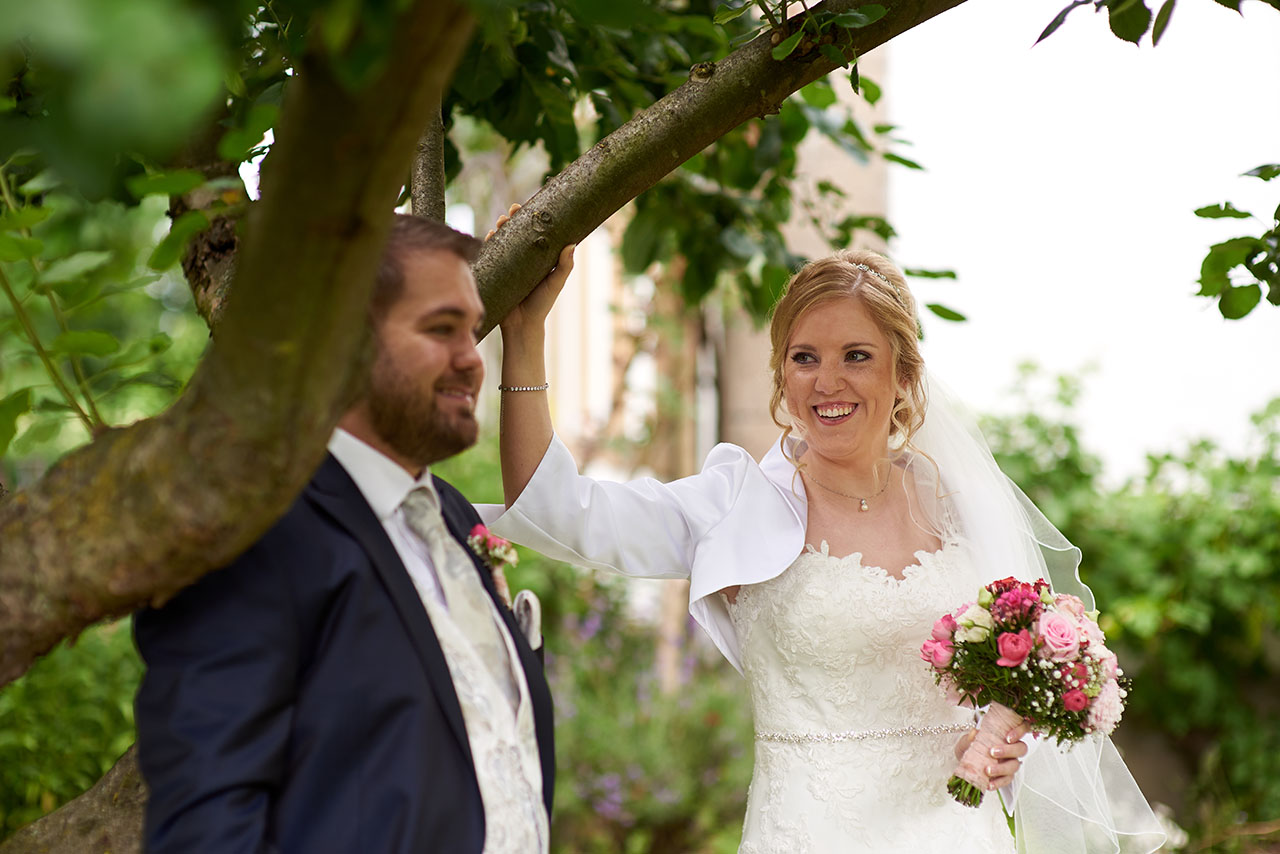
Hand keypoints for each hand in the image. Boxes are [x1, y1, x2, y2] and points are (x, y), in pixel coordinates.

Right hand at [488, 203, 575, 337]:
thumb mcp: (556, 283)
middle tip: (513, 210)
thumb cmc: (542, 305)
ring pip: (503, 240)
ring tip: (501, 221)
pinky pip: (491, 253)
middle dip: (513, 219)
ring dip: (501, 228)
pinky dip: (489, 243)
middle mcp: (523, 258)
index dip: (533, 219)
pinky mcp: (496, 271)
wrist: (522, 325)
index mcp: (539, 258)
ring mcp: (508, 264)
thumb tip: (572, 245)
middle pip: (517, 233)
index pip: (536, 234)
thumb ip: (564, 266)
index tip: (532, 207)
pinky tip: (490, 235)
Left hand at [953, 718, 1031, 789]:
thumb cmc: (971, 747)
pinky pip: (1007, 780)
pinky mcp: (1006, 776)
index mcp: (1006, 735)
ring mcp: (1010, 762)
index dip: (1019, 732)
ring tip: (987, 770)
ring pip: (1015, 766)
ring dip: (1002, 769)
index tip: (1008, 738)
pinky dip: (998, 783)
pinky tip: (989, 784)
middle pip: (1021, 749)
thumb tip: (974, 733)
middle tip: (992, 752)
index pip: (1022, 728)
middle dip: (1008, 751)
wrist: (964, 762)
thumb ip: (971, 737)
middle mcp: (1012, 748)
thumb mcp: (967, 740)